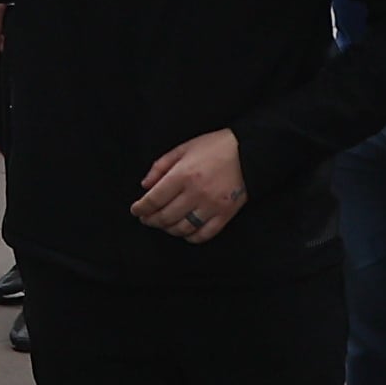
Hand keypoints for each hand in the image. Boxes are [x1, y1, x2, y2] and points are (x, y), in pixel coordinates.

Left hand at [129, 128, 248, 242]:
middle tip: (146, 219)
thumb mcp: (183, 149)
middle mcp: (196, 193)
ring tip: (164, 224)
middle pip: (165, 217)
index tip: (136, 211)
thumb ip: (160, 166)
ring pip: (183, 228)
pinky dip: (191, 237)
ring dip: (169, 229)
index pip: (154, 199)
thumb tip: (144, 186)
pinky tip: (185, 232)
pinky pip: (204, 234)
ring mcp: (212, 206)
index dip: (141, 208)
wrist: (250, 152)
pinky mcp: (226, 214)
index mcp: (183, 175)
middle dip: (151, 220)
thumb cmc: (214, 147)